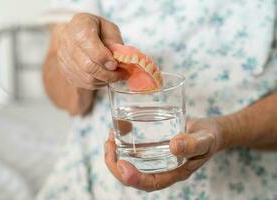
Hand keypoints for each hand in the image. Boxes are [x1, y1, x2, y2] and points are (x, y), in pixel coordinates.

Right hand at [57, 13, 125, 89]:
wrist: (74, 36)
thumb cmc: (95, 30)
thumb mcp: (108, 28)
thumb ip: (115, 41)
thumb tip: (121, 58)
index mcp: (79, 27)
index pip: (89, 44)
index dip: (104, 57)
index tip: (115, 64)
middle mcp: (68, 44)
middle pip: (88, 65)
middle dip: (108, 73)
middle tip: (122, 74)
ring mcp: (65, 60)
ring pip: (88, 78)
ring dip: (105, 79)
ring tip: (116, 75)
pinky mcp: (67, 73)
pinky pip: (85, 84)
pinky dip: (99, 83)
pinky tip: (105, 77)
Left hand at [104, 118, 225, 191]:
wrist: (210, 131)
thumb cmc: (209, 137)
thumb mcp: (205, 139)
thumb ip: (193, 144)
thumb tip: (174, 146)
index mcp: (175, 173)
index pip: (151, 183)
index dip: (133, 178)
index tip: (121, 164)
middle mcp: (162, 169)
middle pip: (134, 177)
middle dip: (116, 166)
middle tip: (109, 145)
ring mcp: (156, 159)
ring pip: (131, 165)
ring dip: (116, 155)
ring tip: (109, 138)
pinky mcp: (153, 148)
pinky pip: (134, 152)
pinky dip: (123, 144)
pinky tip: (118, 131)